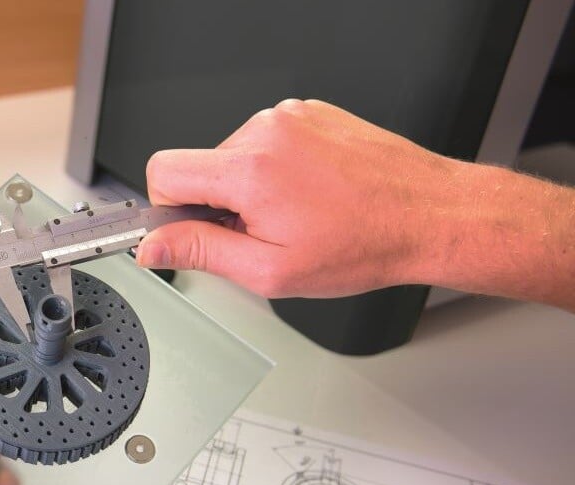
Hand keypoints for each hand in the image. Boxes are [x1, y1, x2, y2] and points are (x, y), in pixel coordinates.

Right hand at [136, 98, 574, 310]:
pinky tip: (311, 194)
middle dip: (218, 203)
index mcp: (249, 171)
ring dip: (251, 187)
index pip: (163, 171)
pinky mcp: (311, 113)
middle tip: (263, 233)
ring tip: (296, 214)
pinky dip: (278, 169)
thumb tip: (153, 247)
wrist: (431, 215)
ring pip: (233, 155)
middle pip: (200, 165)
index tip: (192, 230)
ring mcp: (291, 118)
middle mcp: (266, 132)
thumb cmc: (364, 245)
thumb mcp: (270, 270)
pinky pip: (268, 141)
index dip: (168, 208)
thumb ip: (200, 253)